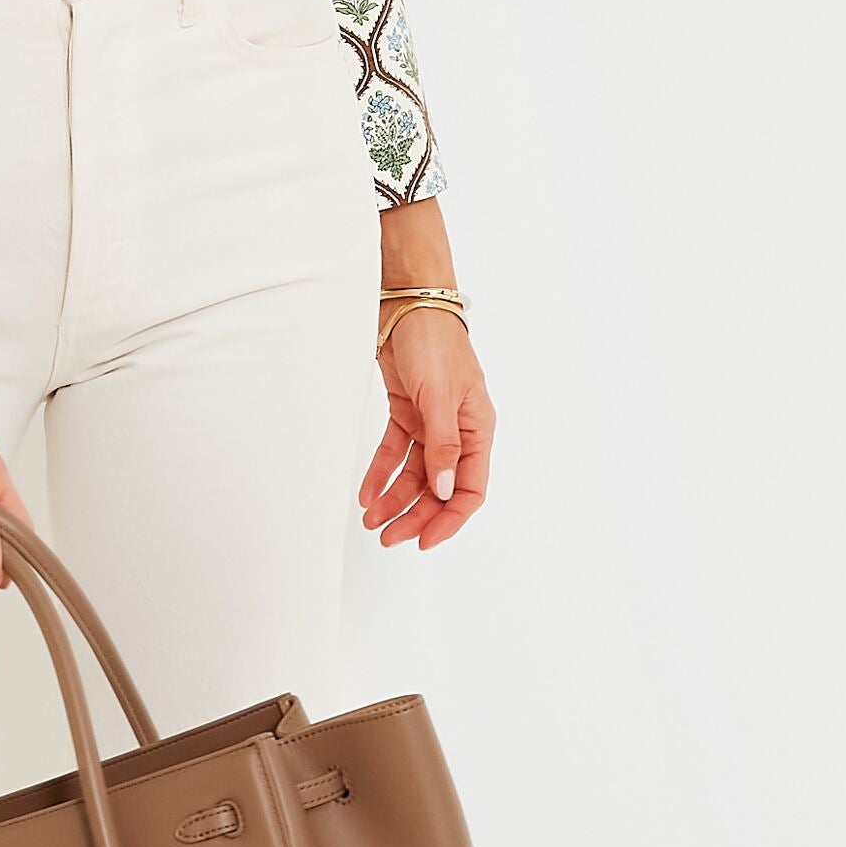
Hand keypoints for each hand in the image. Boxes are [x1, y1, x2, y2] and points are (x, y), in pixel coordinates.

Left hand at [360, 308, 493, 547]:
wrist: (406, 305)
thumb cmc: (435, 342)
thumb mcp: (440, 396)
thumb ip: (443, 446)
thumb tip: (443, 490)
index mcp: (478, 430)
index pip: (470, 489)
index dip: (449, 519)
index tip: (425, 541)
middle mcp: (457, 432)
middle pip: (439, 488)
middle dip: (415, 515)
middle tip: (389, 537)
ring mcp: (430, 424)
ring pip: (414, 475)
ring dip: (394, 499)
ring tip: (372, 520)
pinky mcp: (406, 414)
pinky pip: (394, 453)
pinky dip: (380, 473)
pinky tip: (367, 492)